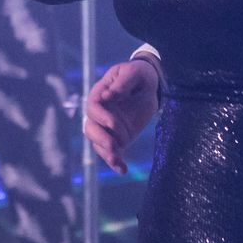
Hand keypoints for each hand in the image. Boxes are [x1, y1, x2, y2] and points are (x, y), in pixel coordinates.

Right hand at [83, 58, 158, 173]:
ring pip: (98, 143)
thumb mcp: (134, 72)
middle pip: (90, 128)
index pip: (93, 107)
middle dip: (101, 139)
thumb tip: (108, 95)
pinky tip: (123, 169)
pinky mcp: (118, 137)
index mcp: (100, 94)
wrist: (151, 86)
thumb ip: (122, 83)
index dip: (101, 117)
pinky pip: (112, 152)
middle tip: (114, 146)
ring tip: (117, 160)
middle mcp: (100, 112)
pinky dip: (115, 162)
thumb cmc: (139, 75)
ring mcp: (107, 127)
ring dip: (106, 153)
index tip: (113, 123)